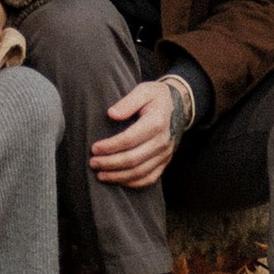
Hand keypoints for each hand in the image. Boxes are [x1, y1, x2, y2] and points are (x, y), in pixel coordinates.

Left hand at [89, 75, 183, 190]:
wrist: (180, 105)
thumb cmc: (157, 97)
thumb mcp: (144, 90)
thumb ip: (128, 102)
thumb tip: (111, 114)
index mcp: (156, 122)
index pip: (129, 139)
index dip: (110, 146)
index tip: (94, 148)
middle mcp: (162, 141)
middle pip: (133, 159)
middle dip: (110, 164)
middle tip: (93, 163)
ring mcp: (165, 154)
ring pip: (140, 172)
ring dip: (118, 176)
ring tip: (101, 174)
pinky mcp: (165, 161)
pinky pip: (150, 178)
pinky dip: (133, 183)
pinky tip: (118, 180)